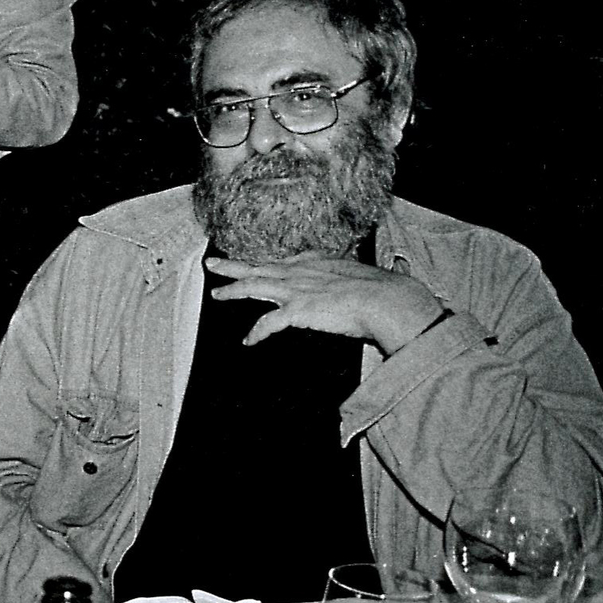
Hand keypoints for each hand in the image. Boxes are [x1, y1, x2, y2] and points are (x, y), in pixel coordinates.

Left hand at [206, 255, 446, 353]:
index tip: (255, 262)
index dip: (267, 262)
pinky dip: (256, 332)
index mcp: (319, 263)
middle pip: (261, 267)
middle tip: (213, 263)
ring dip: (233, 290)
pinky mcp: (297, 310)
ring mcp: (297, 289)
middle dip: (235, 265)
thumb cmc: (386, 292)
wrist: (388, 300)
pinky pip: (268, 323)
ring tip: (217, 293)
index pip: (285, 261)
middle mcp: (303, 272)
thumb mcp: (368, 278)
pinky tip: (248, 340)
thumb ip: (360, 281)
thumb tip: (381, 279)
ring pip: (254, 286)